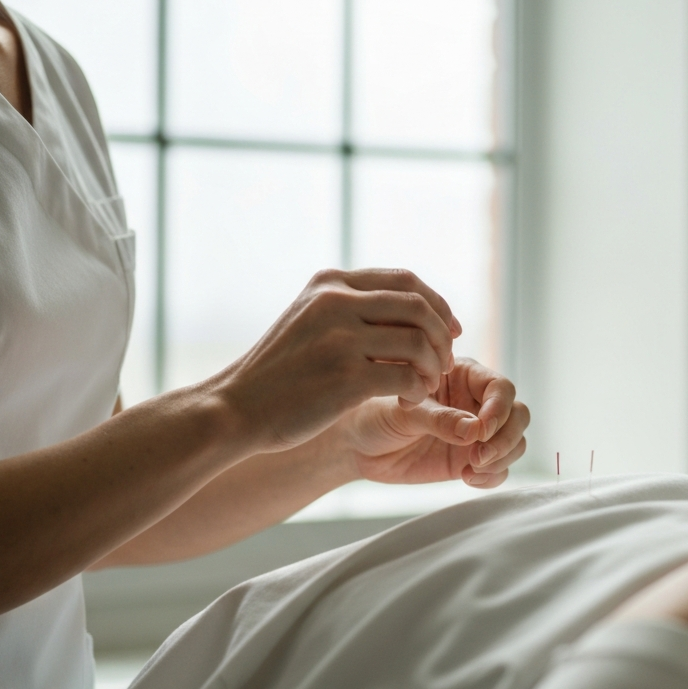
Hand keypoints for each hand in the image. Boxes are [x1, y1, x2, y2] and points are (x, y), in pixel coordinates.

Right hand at [212, 268, 459, 453]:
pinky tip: (409, 401)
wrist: (236, 408)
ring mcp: (341, 338)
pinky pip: (407, 377)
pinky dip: (418, 390)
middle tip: (444, 363)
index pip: (405, 279)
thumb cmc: (279, 372)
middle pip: (419, 307)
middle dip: (442, 336)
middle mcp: (336, 302)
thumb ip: (350, 306)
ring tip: (427, 386)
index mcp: (330, 283)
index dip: (438, 304)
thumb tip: (413, 304)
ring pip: (419, 343)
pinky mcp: (346, 377)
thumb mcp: (309, 319)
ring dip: (434, 367)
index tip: (451, 330)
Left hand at [336, 357, 530, 486]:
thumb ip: (440, 419)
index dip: (499, 408)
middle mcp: (476, 402)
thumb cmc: (374, 414)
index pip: (501, 388)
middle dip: (506, 437)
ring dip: (502, 458)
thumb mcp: (404, 413)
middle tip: (479, 455)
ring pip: (515, 442)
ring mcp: (476, 433)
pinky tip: (468, 479)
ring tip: (471, 469)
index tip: (482, 429)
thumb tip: (475, 431)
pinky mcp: (470, 460)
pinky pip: (499, 469)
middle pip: (517, 415)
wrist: (356, 446)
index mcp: (463, 376)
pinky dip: (493, 476)